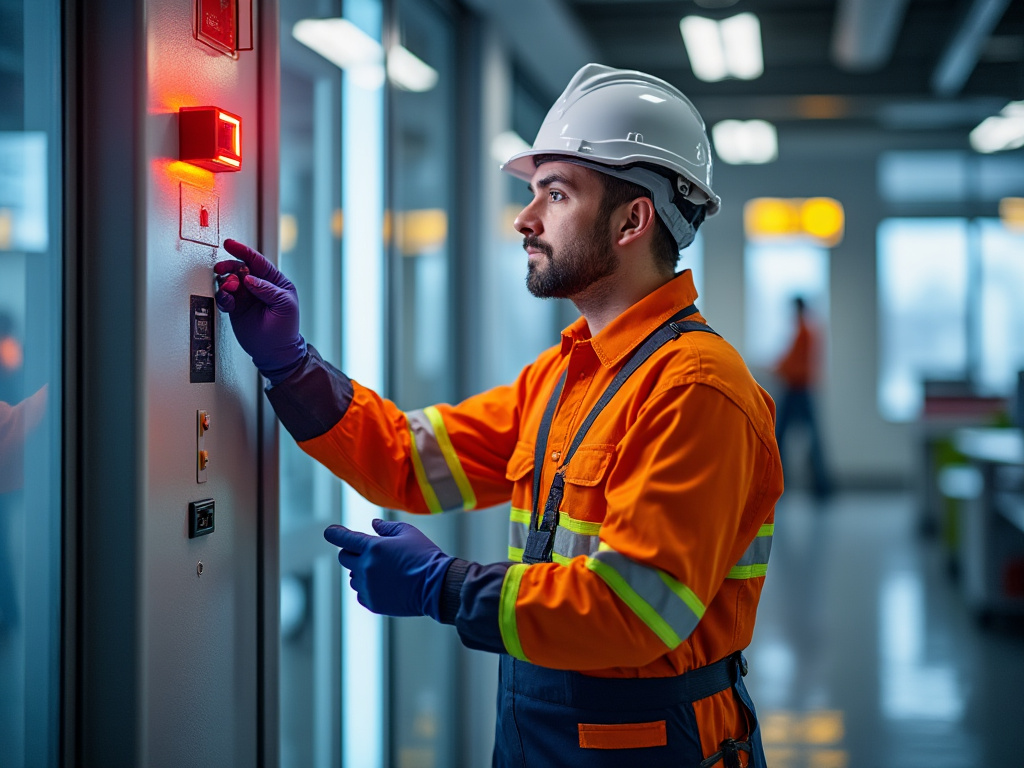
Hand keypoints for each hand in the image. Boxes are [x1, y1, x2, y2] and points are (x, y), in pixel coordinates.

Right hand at [214, 239, 306, 385]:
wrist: (275, 352)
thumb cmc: (285, 330)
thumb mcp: (284, 306)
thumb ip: (268, 290)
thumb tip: (249, 278)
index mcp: (275, 282)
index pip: (258, 261)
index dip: (244, 252)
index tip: (230, 245)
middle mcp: (259, 286)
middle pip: (240, 268)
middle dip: (230, 266)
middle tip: (222, 270)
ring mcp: (246, 296)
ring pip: (230, 280)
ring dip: (226, 282)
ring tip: (230, 289)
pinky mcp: (236, 307)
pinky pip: (224, 296)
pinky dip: (223, 296)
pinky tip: (227, 302)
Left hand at [324, 519, 453, 620]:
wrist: (437, 587)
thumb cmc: (425, 556)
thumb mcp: (408, 533)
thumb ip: (386, 528)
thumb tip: (372, 525)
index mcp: (373, 547)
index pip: (343, 538)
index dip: (334, 534)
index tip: (330, 532)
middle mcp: (365, 567)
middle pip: (344, 558)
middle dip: (352, 553)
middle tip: (370, 553)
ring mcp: (367, 587)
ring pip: (352, 577)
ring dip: (362, 572)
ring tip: (385, 572)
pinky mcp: (372, 603)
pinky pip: (360, 593)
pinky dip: (368, 588)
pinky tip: (386, 585)